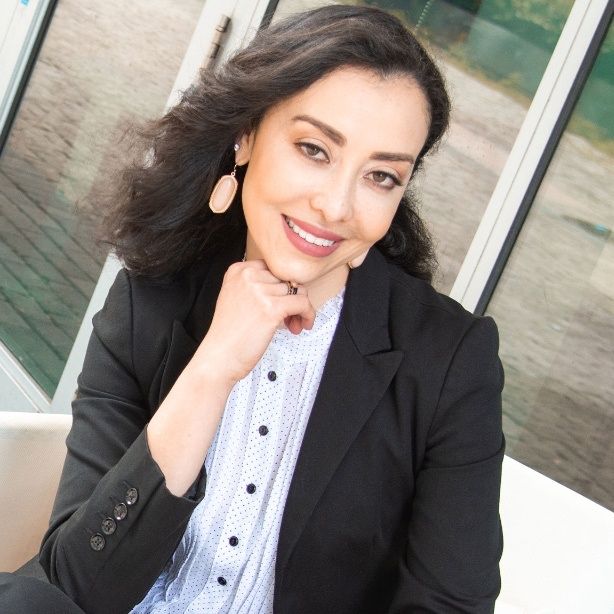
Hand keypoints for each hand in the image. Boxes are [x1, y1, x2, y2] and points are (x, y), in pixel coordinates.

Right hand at [189, 260, 315, 385]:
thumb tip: (292, 286)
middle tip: (289, 318)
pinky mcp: (272, 308)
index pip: (274, 268)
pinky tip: (303, 325)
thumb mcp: (237, 297)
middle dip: (291, 299)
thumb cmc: (230, 334)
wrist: (220, 356)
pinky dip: (308, 314)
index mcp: (238, 271)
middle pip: (287, 280)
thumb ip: (258, 286)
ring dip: (299, 310)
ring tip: (293, 325)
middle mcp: (248, 276)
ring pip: (298, 291)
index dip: (282, 286)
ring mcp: (260, 291)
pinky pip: (303, 303)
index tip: (283, 301)